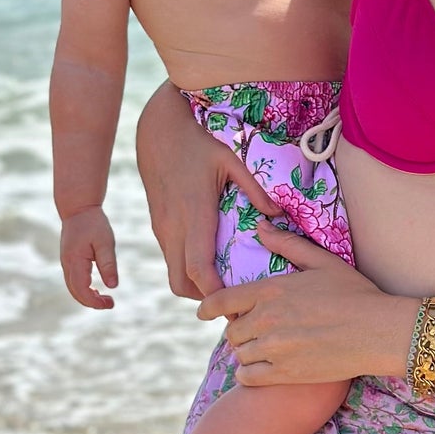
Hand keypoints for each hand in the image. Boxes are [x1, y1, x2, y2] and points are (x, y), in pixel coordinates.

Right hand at [59, 206, 118, 309]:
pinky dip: (83, 289)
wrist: (78, 208)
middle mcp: (67, 264)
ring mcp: (65, 263)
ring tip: (105, 299)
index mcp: (75, 261)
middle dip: (91, 302)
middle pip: (75, 292)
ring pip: (73, 288)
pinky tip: (96, 289)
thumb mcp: (105, 242)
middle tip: (110, 304)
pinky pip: (73, 281)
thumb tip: (113, 286)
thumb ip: (108, 264)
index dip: (95, 301)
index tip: (111, 303)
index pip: (82, 290)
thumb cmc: (94, 223)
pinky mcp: (68, 260)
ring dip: (87, 297)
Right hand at [135, 83, 277, 299]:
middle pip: (181, 284)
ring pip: (173, 275)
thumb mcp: (231, 160)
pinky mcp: (158, 227)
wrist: (157, 132)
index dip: (214, 291)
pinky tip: (210, 260)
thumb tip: (277, 215)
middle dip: (206, 297)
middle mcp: (173, 228)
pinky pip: (171, 260)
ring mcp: (162, 230)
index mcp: (194, 214)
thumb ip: (254, 189)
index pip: (198, 268)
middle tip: (235, 296)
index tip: (237, 301)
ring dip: (196, 285)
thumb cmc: (197, 144)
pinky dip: (188, 269)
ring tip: (225, 282)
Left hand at [198, 222, 412, 387]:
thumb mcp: (323, 262)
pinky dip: (250, 374)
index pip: (222, 300)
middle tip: (254, 332)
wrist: (379, 331)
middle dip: (239, 330)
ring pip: (239, 354)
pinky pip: (248, 377)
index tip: (203, 312)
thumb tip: (260, 227)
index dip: (208, 307)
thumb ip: (287, 245)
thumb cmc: (355, 293)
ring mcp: (274, 348)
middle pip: (232, 330)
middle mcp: (266, 319)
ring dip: (246, 352)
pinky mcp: (285, 373)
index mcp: (271, 290)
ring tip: (262, 350)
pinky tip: (262, 369)